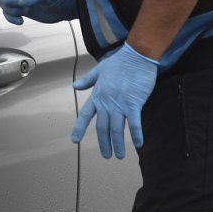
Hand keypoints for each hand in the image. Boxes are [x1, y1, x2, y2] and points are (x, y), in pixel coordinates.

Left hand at [71, 42, 158, 158]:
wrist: (137, 56)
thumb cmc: (119, 62)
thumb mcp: (99, 70)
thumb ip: (88, 81)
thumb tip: (75, 86)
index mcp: (97, 94)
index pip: (84, 115)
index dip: (79, 128)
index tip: (74, 140)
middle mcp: (106, 101)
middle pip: (102, 127)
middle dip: (103, 143)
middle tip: (106, 155)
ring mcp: (120, 103)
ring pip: (116, 128)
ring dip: (118, 144)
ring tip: (119, 155)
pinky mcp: (134, 103)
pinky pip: (134, 123)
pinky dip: (136, 135)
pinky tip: (138, 145)